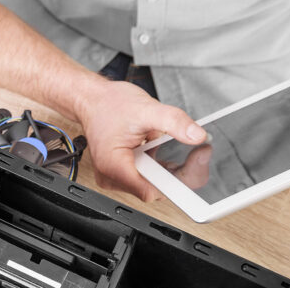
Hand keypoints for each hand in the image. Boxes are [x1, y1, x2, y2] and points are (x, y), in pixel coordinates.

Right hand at [75, 79, 206, 201]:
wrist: (91, 99)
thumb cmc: (108, 104)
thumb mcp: (145, 108)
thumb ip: (174, 122)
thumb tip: (197, 137)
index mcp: (113, 166)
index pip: (154, 189)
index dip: (179, 179)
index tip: (196, 161)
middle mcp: (113, 177)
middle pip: (157, 188)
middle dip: (179, 170)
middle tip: (193, 150)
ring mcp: (117, 177)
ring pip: (155, 184)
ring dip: (169, 167)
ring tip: (164, 143)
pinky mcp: (123, 173)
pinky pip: (149, 177)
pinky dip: (160, 164)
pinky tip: (157, 147)